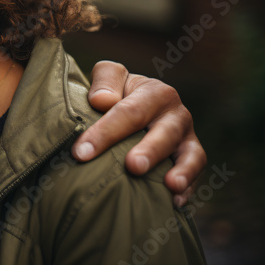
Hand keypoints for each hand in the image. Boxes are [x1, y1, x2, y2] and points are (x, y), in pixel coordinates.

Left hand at [72, 60, 205, 205]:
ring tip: (170, 186)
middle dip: (149, 150)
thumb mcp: (109, 77)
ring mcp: (187, 137)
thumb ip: (105, 80)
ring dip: (182, 170)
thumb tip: (102, 101)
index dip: (104, 132)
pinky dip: (190, 188)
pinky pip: (197, 174)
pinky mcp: (194, 158)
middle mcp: (176, 114)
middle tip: (133, 167)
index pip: (128, 112)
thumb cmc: (117, 92)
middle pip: (164, 133)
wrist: (137, 104)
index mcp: (155, 92)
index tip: (81, 152)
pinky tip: (175, 202)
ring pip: (190, 154)